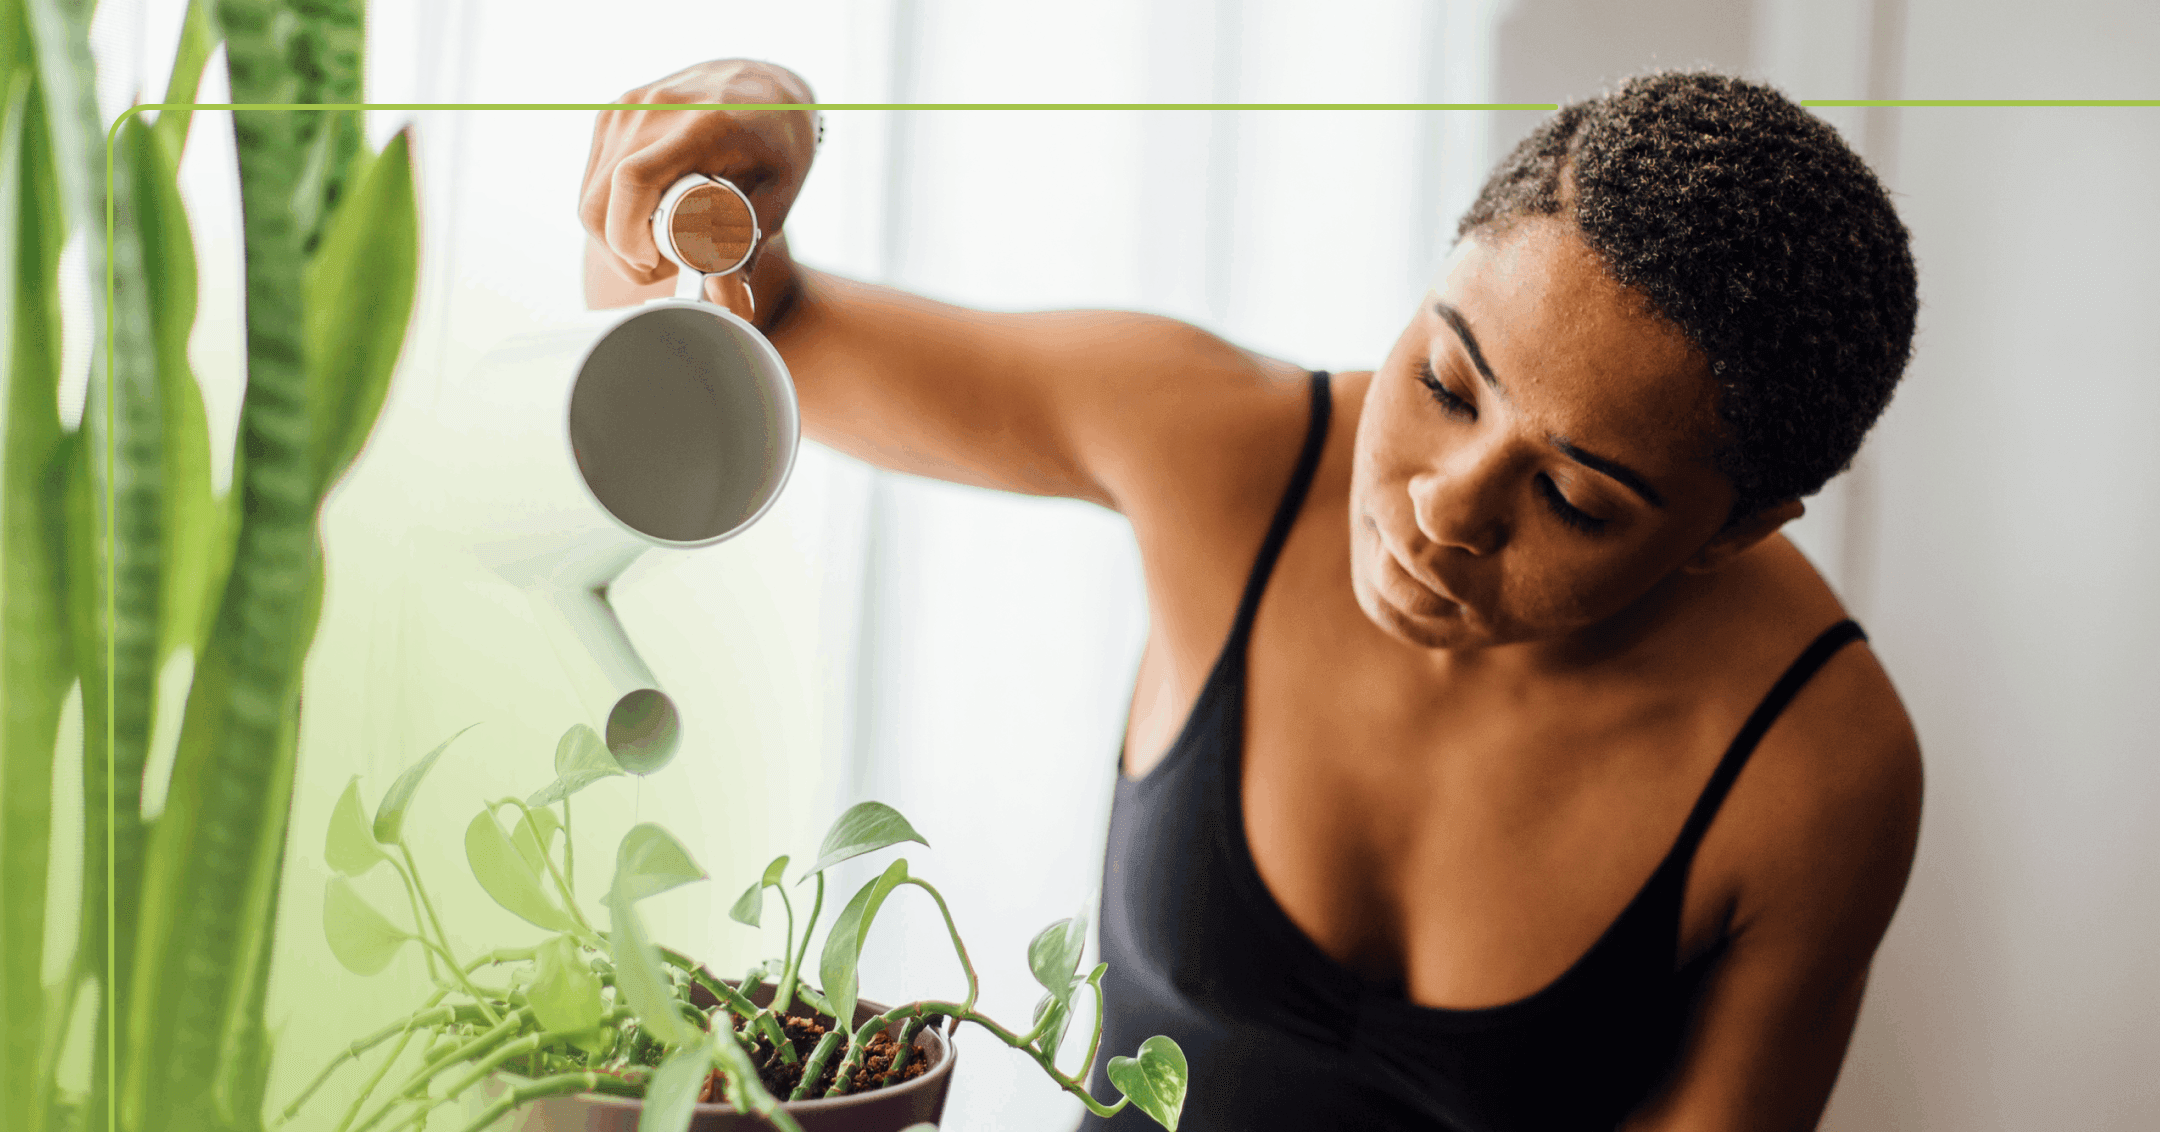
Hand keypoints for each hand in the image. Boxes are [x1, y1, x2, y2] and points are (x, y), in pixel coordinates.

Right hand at [578, 60, 817, 293]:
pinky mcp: (612, 113)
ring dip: (615, 235)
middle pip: (599, 202)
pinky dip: (612, 211)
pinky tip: (647, 215)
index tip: (659, 267)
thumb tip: (733, 311)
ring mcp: (626, 108)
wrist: (762, 79)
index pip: (634, 184)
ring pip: (590, 197)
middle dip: (622, 253)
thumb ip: (750, 250)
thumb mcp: (780, 195)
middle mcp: (653, 110)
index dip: (632, 241)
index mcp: (700, 126)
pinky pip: (593, 179)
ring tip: (662, 241)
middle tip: (665, 266)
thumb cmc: (778, 138)